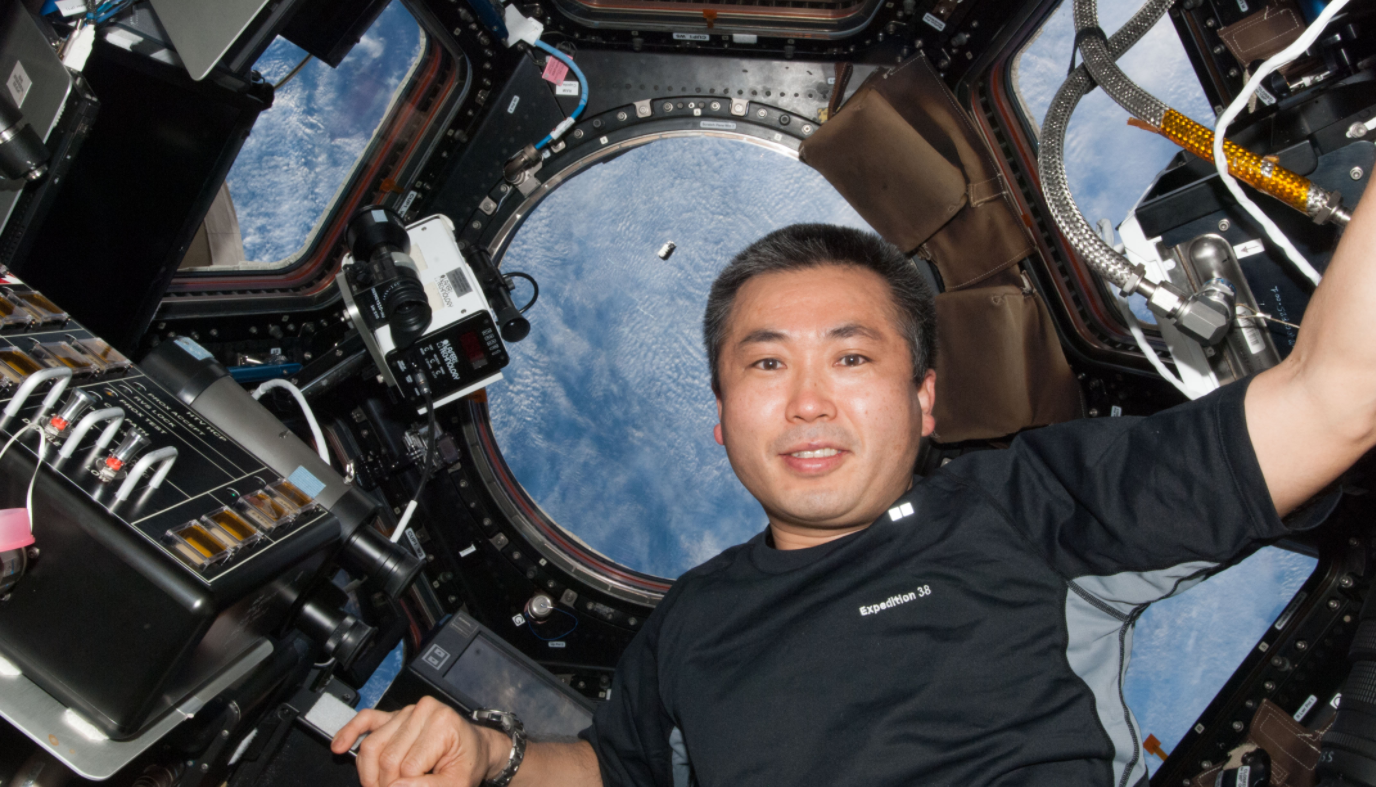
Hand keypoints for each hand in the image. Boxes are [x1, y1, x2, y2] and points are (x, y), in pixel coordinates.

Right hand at [331, 697, 508, 786]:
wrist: (474, 748)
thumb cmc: (467, 763)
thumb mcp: (458, 783)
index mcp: (442, 724)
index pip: (408, 767)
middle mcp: (423, 711)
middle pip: (387, 757)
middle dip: (384, 783)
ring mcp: (406, 711)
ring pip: (372, 745)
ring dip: (369, 773)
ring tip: (376, 786)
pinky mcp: (394, 714)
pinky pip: (367, 720)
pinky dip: (350, 733)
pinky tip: (338, 746)